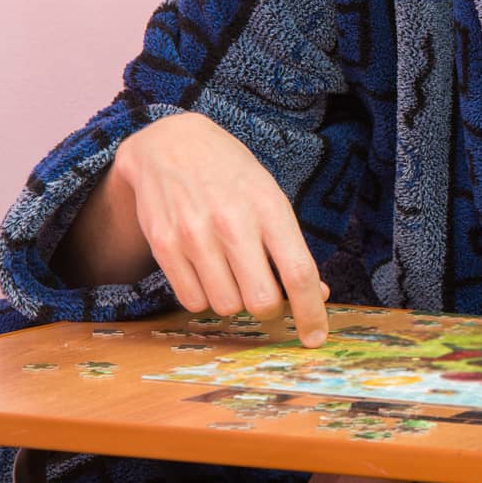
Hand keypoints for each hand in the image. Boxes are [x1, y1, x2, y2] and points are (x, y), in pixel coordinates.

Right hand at [111, 112, 329, 345]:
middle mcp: (232, 222)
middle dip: (269, 308)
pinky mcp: (163, 245)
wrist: (172, 145)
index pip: (298, 273)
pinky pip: (191, 300)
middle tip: (266, 294)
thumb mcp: (271, 198)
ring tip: (231, 273)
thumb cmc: (232, 176)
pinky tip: (206, 271)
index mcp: (270, 207)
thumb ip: (291, 247)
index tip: (316, 337)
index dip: (311, 312)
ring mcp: (194, 234)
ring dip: (234, 301)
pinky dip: (204, 297)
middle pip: (261, 300)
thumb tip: (318, 294)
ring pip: (226, 306)